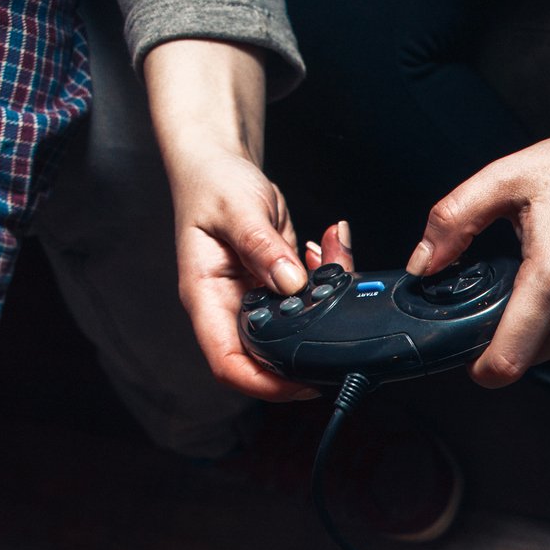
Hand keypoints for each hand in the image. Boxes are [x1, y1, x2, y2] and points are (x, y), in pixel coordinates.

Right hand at [164, 145, 317, 401]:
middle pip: (268, 356)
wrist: (219, 164)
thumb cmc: (213, 184)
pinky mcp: (277, 286)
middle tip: (343, 324)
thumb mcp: (236, 208)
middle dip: (310, 346)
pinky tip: (330, 251)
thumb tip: (290, 283)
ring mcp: (255, 299)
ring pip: (298, 325)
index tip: (303, 383)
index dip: (264, 384)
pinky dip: (328, 277)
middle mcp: (230, 306)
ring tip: (337, 262)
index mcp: (207, 297)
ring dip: (327, 302)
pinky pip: (309, 298)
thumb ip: (262, 246)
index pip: (229, 363)